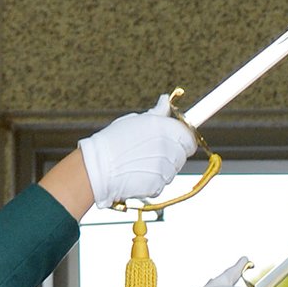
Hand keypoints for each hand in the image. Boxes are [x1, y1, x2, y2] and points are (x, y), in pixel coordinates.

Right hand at [78, 93, 197, 208]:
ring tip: (140, 162)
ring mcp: (164, 169)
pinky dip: (152, 181)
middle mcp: (168, 148)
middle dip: (172, 154)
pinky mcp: (158, 186)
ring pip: (172, 171)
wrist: (98, 166)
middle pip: (183, 155)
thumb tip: (166, 100)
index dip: (184, 140)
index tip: (180, 141)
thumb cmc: (112, 142)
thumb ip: (157, 114)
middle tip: (152, 152)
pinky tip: (137, 173)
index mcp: (164, 128)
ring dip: (162, 168)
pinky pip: (161, 184)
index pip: (189, 137)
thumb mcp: (135, 121)